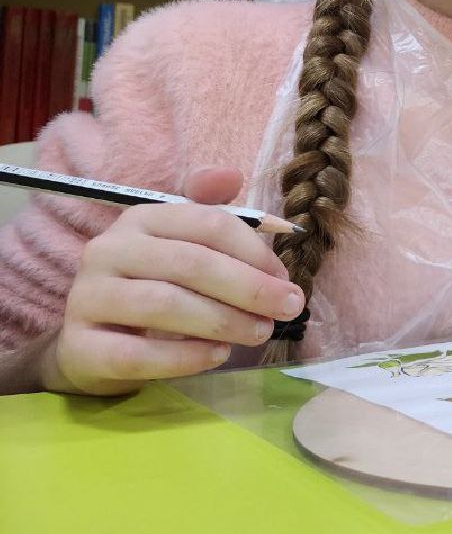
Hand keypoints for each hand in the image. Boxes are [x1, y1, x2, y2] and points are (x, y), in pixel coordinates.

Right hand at [40, 167, 305, 396]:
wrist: (96, 344)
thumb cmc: (156, 286)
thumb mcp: (184, 245)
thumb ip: (213, 213)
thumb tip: (231, 175)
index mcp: (142, 219)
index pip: (209, 224)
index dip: (256, 252)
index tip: (287, 280)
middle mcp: (109, 250)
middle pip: (191, 263)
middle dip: (250, 288)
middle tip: (289, 310)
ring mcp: (87, 297)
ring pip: (164, 305)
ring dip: (223, 322)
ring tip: (259, 333)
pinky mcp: (80, 346)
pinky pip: (136, 353)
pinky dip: (184, 357)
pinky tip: (217, 356)